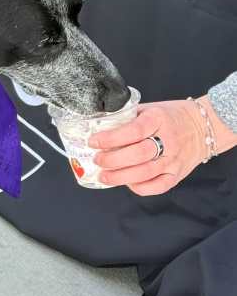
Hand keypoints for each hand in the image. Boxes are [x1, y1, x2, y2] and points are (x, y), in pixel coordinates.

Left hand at [89, 98, 211, 195]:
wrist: (203, 126)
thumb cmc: (169, 116)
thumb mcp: (149, 108)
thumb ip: (128, 117)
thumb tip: (100, 126)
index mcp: (158, 119)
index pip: (133, 131)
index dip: (111, 138)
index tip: (93, 141)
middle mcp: (168, 140)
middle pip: (138, 154)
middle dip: (112, 160)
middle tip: (97, 160)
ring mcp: (174, 159)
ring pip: (145, 173)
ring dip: (120, 177)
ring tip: (104, 176)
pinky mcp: (178, 174)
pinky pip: (158, 186)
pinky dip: (140, 187)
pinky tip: (127, 183)